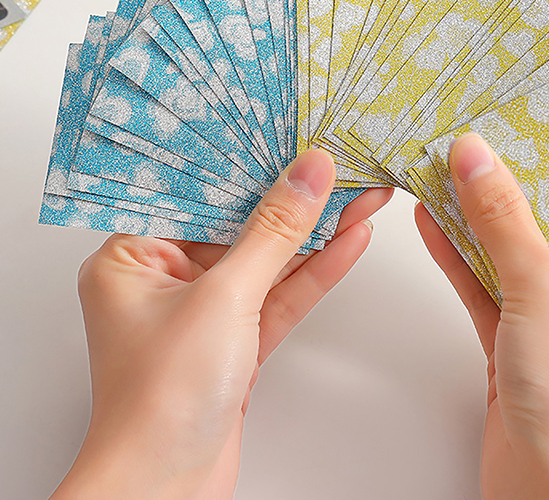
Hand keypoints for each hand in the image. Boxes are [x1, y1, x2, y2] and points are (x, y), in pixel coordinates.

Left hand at [51, 150, 392, 499]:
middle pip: (241, 224)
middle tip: (338, 165)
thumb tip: (308, 174)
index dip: (250, 163)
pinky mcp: (236, 339)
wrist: (168, 491)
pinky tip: (350, 241)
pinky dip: (314, 271)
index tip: (293, 139)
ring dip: (316, 232)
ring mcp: (204, 310)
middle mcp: (165, 279)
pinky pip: (279, 294)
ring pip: (268, 259)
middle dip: (295, 199)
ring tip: (361, 194)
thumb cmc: (161, 401)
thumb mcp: (224, 297)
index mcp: (133, 257)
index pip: (200, 193)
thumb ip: (274, 231)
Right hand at [415, 133, 548, 499]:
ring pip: (516, 256)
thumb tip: (475, 155)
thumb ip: (504, 218)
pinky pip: (489, 288)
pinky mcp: (518, 346)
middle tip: (487, 141)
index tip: (542, 128)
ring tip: (446, 171)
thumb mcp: (542, 286)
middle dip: (517, 187)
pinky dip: (462, 258)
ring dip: (480, 220)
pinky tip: (433, 222)